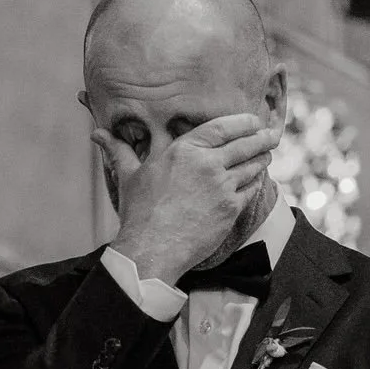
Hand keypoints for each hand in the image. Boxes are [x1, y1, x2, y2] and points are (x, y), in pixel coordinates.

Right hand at [98, 114, 280, 285]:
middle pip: (246, 144)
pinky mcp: (231, 208)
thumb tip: (98, 135)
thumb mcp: (129, 175)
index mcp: (185, 150)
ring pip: (253, 166)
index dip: (243, 122)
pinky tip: (258, 179)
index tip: (253, 120)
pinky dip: (257, 182)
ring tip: (267, 155)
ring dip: (262, 159)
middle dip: (262, 138)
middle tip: (272, 135)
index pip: (223, 127)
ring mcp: (222, 186)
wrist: (152, 248)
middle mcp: (208, 164)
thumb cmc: (139, 212)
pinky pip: (251, 189)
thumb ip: (119, 151)